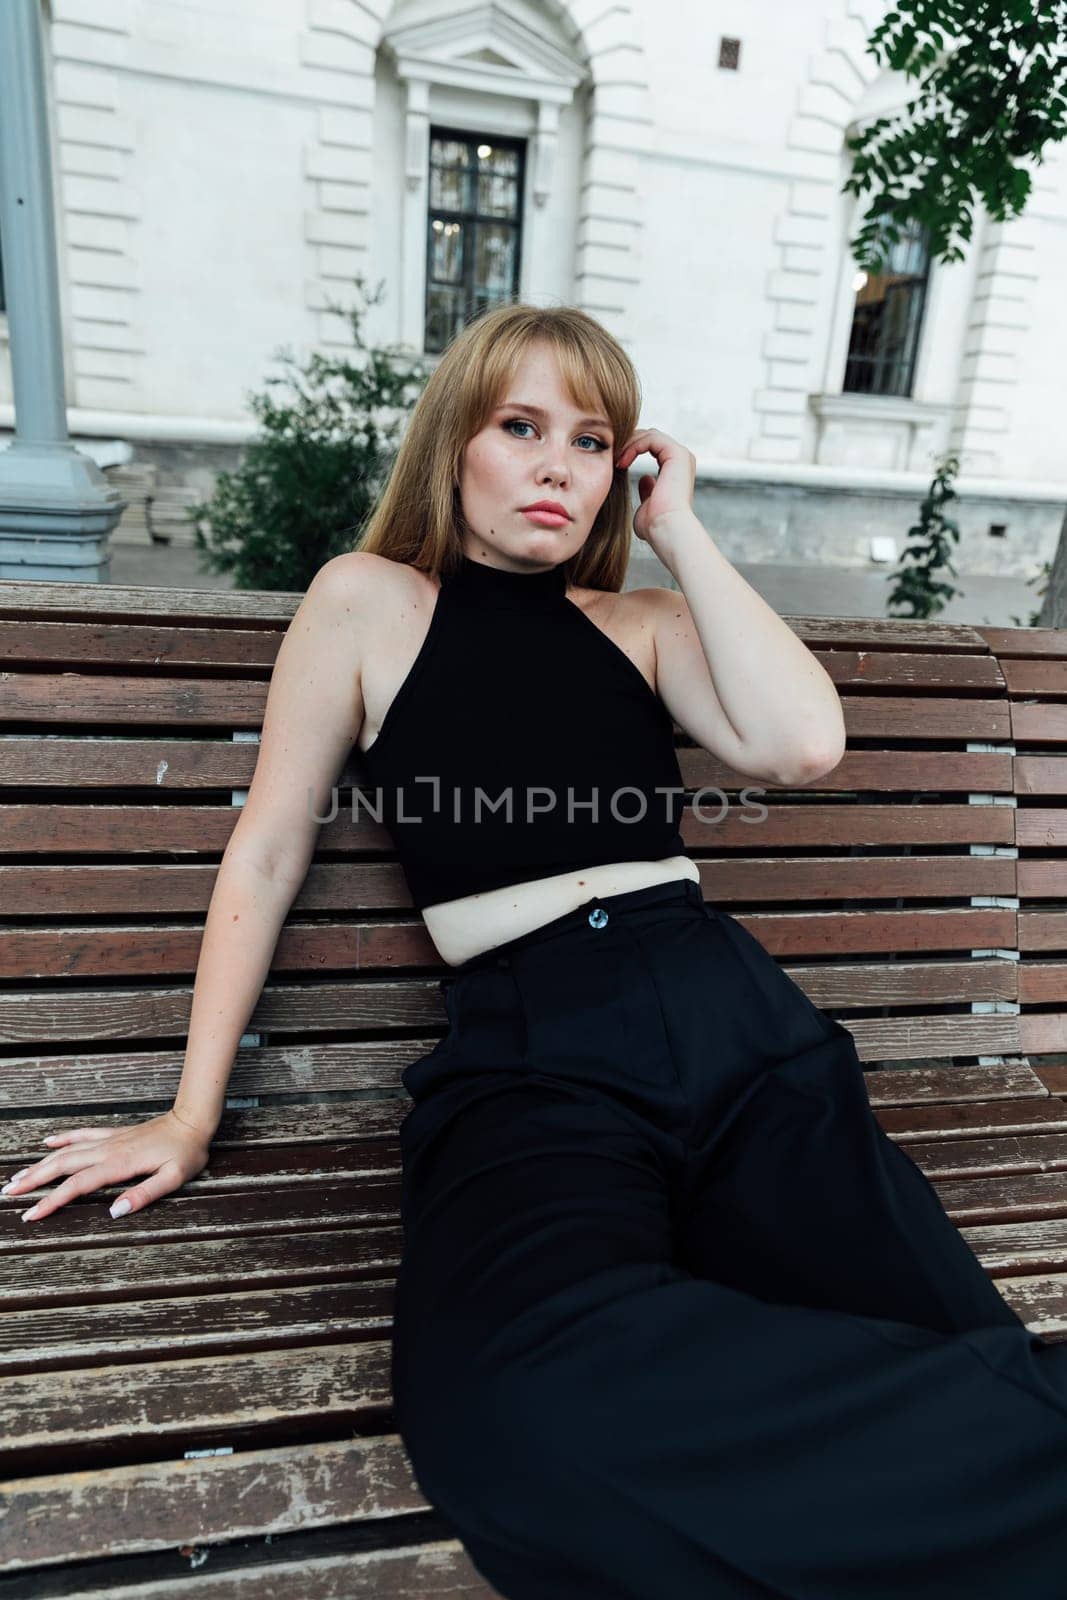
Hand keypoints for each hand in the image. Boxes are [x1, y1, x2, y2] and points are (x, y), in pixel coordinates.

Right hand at [0, 1109, 212, 1222]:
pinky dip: (62, 1139)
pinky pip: (82, 1135)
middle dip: (33, 1181)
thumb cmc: (186, 1152)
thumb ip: (144, 1194)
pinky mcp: (114, 1134)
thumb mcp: (173, 1178)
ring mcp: (109, 1140)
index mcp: (119, 1164)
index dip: (52, 1201)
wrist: (193, 1121)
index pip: (77, 1185)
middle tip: (8, 1194)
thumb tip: (114, 1211)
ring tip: (17, 1177)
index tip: (31, 1215)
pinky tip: (46, 1143)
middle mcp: (108, 1150)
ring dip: (40, 1164)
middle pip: (62, 1166)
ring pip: (66, 1152)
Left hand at [615, 428, 697, 555]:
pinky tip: (623, 460)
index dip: (630, 450)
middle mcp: (681, 460)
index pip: (650, 447)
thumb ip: (647, 491)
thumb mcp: (647, 505)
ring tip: (615, 459)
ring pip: (649, 434)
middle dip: (628, 443)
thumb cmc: (655, 525)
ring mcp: (681, 456)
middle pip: (649, 437)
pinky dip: (634, 445)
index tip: (615, 464)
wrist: (666, 530)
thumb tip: (645, 480)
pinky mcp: (677, 454)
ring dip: (629, 444)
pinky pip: (651, 438)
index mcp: (675, 470)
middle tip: (611, 456)